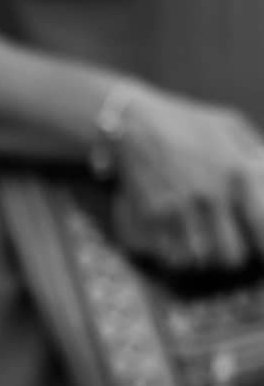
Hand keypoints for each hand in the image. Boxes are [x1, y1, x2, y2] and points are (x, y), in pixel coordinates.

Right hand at [111, 89, 263, 272]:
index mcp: (238, 172)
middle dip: (229, 254)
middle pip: (230, 256)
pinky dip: (174, 254)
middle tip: (223, 243)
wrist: (134, 124)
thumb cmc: (188, 125)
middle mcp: (211, 196)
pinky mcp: (152, 221)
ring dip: (201, 256)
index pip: (261, 228)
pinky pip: (170, 257)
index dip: (261, 245)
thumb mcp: (232, 129)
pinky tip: (175, 238)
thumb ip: (255, 159)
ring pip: (199, 261)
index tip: (256, 246)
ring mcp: (179, 211)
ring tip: (198, 240)